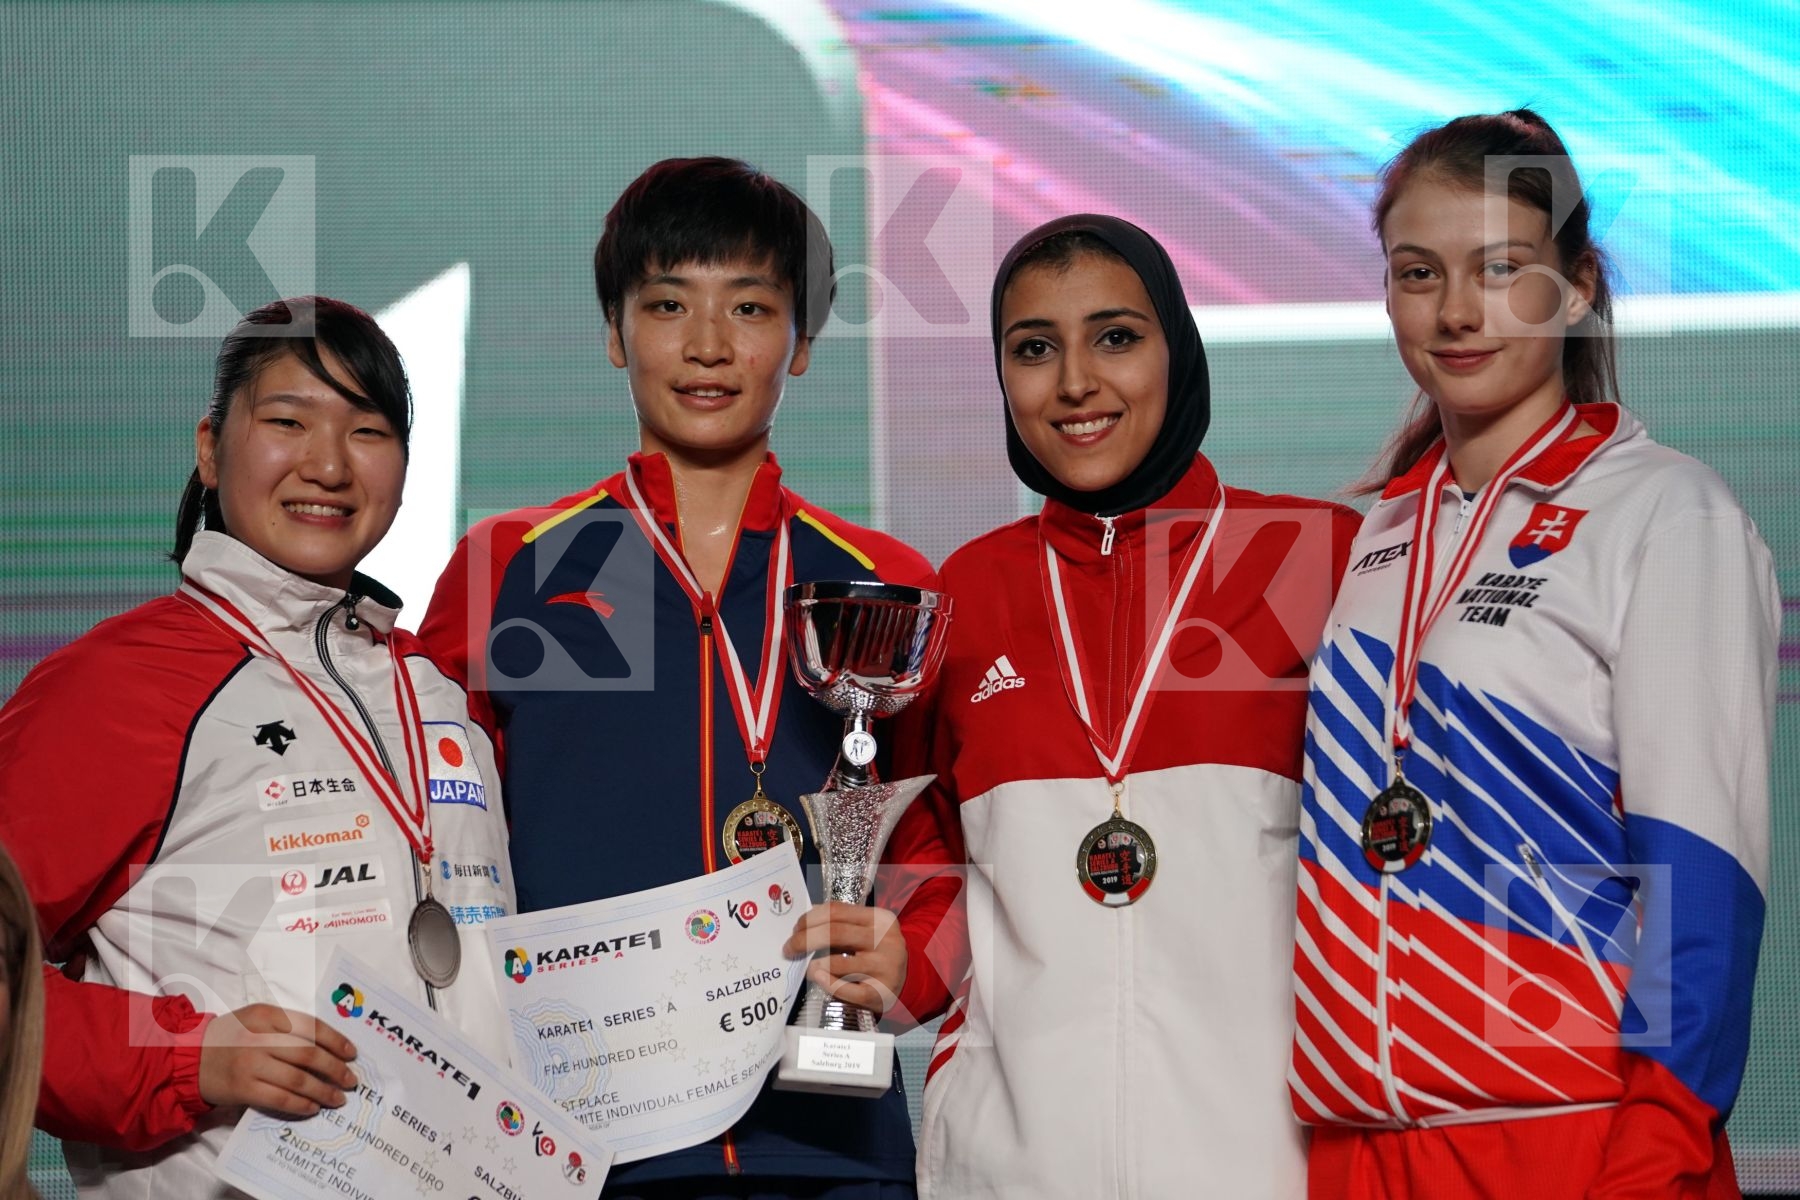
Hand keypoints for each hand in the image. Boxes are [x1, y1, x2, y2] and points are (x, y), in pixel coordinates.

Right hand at [198, 1004, 358, 1117]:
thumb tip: (330, 1044)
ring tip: (338, 1097)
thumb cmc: (232, 1036)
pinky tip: (314, 1107)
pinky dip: (301, 1104)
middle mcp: (259, 1038)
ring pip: (298, 1079)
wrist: (191, 1057)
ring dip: (323, 1091)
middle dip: (336, 1069)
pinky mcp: (243, 1089)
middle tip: (351, 1079)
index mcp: (267, 1015)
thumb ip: (288, 1025)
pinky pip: (280, 1099)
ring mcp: (250, 1064)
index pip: (311, 1027)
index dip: (336, 1041)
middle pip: (309, 1054)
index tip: (352, 1053)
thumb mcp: (257, 1018)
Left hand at [783, 902, 907, 1016]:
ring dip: (814, 964)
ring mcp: (885, 966)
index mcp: (879, 918)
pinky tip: (819, 979)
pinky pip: (847, 989)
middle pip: (835, 933)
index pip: (836, 911)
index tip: (795, 929)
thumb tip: (804, 924)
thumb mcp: (867, 930)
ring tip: (806, 967)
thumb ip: (842, 924)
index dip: (810, 919)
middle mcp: (885, 939)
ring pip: (839, 962)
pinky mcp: (881, 992)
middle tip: (789, 949)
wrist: (908, 978)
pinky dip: (828, 984)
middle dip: (804, 940)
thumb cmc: (877, 951)